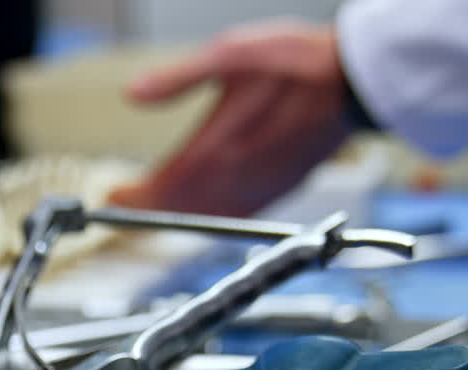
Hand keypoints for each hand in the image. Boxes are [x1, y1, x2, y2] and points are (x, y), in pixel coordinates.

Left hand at [108, 22, 350, 215]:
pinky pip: (238, 216)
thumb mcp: (229, 55)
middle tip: (129, 202)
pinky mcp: (282, 189)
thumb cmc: (297, 62)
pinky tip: (208, 207)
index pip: (162, 189)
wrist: (353, 80)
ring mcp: (261, 188)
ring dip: (179, 215)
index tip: (114, 195)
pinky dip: (213, 216)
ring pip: (208, 216)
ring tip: (159, 207)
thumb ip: (177, 78)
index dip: (133, 197)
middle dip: (150, 209)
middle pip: (180, 209)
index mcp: (218, 147)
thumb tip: (134, 93)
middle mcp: (237, 177)